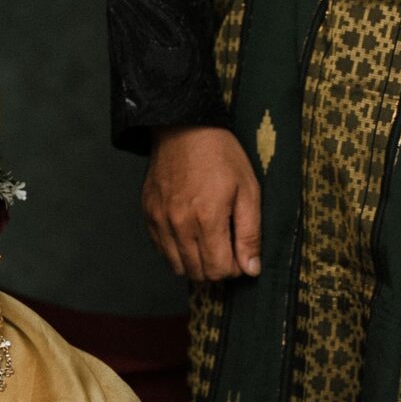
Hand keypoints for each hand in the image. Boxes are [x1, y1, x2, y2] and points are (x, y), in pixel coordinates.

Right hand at [143, 124, 261, 280]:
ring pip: (178, 267)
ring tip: (208, 243)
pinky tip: (190, 234)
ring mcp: (160, 221)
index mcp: (208, 218)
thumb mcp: (248, 190)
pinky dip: (177, 252)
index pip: (220, 270)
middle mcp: (180, 224)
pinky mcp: (149, 215)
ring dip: (196, 263)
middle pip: (199, 273)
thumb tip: (251, 269)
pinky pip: (162, 250)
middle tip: (227, 248)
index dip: (235, 268)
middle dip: (217, 268)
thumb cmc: (220, 155)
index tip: (240, 254)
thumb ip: (250, 233)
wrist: (183, 129)